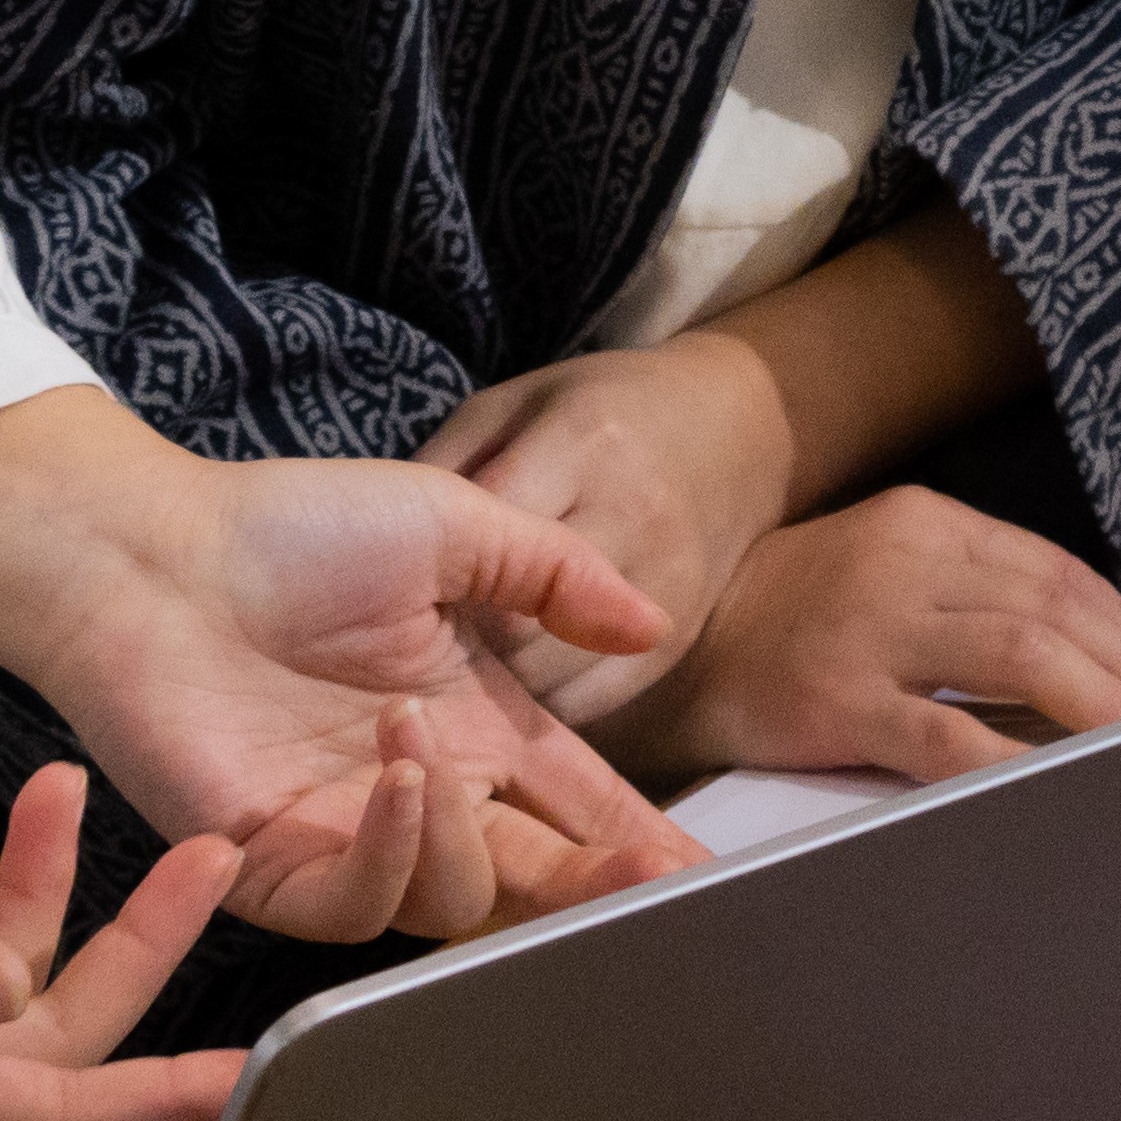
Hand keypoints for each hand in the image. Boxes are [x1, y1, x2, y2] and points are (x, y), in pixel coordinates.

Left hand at [0, 385, 692, 942]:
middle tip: (645, 873)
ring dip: (465, 837)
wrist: (151, 551)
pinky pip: (360, 906)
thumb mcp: (453, 525)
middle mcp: (425, 797)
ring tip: (429, 745)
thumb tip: (652, 627)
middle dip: (599, 889)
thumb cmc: (289, 528)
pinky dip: (393, 849)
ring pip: (456, 905)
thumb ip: (558, 576)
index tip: (708, 879)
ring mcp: (349, 839)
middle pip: (536, 881)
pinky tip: (396, 777)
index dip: (642, 847)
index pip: (581, 807)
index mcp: (477, 727)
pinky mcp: (273, 868)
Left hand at [416, 338, 795, 728]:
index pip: (487, 532)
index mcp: (582, 443)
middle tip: (401, 650)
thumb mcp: (512, 408)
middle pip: (519, 619)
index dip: (427, 571)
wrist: (736, 432)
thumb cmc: (598, 415)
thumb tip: (384, 541)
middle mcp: (633, 519)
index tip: (383, 589)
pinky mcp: (676, 647)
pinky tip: (500, 696)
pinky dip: (534, 713)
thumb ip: (449, 463)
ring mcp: (665, 589)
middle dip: (451, 645)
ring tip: (444, 684)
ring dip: (489, 693)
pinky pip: (586, 706)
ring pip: (550, 677)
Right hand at [608, 488, 1120, 789]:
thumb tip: (1078, 652)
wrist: (668, 651)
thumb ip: (964, 595)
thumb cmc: (783, 619)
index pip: (1053, 569)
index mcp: (922, 523)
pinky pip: (948, 735)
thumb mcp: (877, 572)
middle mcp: (902, 562)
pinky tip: (1052, 785)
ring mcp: (868, 628)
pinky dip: (1013, 761)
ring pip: (1021, 660)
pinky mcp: (836, 698)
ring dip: (1098, 710)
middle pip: (1051, 612)